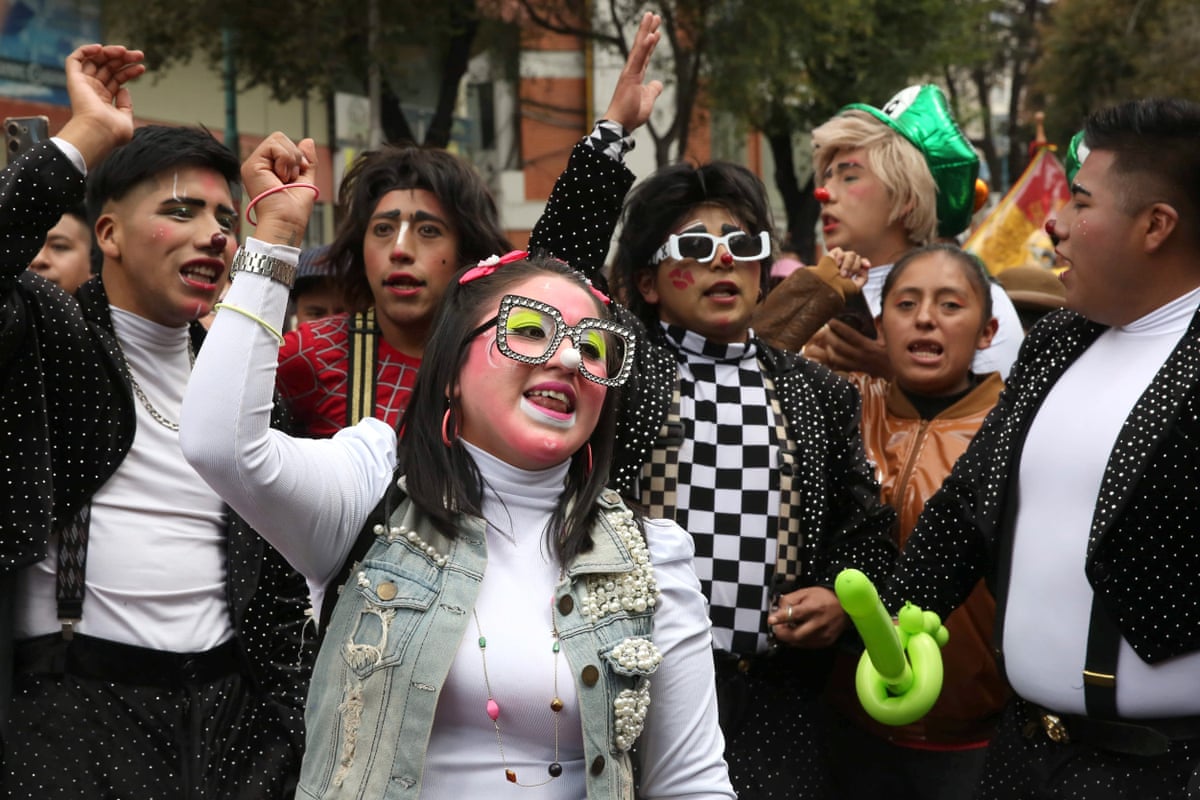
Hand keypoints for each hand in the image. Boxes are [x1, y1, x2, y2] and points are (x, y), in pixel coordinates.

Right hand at [57, 44, 145, 168]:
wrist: (99, 132)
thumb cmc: (113, 132)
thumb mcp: (126, 119)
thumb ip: (126, 105)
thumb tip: (124, 89)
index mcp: (103, 100)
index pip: (117, 79)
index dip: (129, 71)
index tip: (142, 67)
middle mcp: (93, 90)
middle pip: (108, 67)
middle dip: (124, 59)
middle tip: (139, 55)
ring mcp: (84, 84)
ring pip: (95, 60)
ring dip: (110, 52)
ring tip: (125, 51)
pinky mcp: (74, 80)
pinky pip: (74, 59)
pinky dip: (85, 50)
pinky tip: (100, 48)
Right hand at [241, 133, 317, 246]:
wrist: (287, 221)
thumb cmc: (295, 209)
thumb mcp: (306, 179)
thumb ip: (307, 161)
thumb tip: (307, 140)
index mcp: (271, 168)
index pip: (284, 145)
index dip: (298, 156)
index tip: (298, 175)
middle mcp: (260, 165)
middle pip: (280, 138)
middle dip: (295, 157)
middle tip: (291, 178)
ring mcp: (254, 164)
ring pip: (277, 139)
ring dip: (290, 160)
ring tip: (285, 179)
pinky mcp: (251, 165)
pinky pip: (273, 145)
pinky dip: (285, 160)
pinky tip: (280, 177)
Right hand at [600, 12, 663, 131]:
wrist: (620, 125)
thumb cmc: (631, 115)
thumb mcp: (648, 101)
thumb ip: (653, 90)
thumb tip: (658, 83)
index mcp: (636, 76)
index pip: (646, 55)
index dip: (651, 43)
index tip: (656, 31)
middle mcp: (632, 70)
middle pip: (642, 46)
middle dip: (648, 29)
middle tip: (654, 15)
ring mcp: (630, 72)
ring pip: (639, 47)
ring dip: (646, 30)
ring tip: (652, 16)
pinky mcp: (629, 76)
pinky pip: (639, 58)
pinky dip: (645, 46)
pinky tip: (651, 34)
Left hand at [767, 586, 847, 648]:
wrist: (846, 606)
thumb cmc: (824, 597)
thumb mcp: (805, 592)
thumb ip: (789, 600)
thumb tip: (777, 610)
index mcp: (813, 608)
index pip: (795, 614)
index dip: (781, 618)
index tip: (771, 620)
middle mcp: (819, 623)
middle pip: (795, 635)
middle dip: (782, 633)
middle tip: (778, 628)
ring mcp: (823, 634)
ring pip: (800, 643)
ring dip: (790, 638)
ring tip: (789, 628)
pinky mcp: (826, 641)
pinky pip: (807, 645)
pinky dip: (799, 641)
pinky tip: (799, 633)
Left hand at [806, 318, 892, 377]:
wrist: (897, 376)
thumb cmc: (893, 356)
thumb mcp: (890, 341)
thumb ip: (881, 328)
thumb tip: (877, 317)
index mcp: (868, 346)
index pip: (850, 335)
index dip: (839, 327)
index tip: (831, 320)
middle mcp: (860, 356)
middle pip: (838, 346)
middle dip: (828, 336)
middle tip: (824, 329)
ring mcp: (856, 365)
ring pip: (836, 358)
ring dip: (828, 349)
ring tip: (826, 342)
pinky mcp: (855, 371)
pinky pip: (839, 367)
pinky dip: (832, 361)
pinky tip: (830, 355)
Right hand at [826, 247, 869, 290]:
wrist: (827, 286)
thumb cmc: (839, 289)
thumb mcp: (855, 287)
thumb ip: (864, 278)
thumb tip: (866, 268)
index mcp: (851, 271)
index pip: (861, 262)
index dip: (864, 262)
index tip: (868, 266)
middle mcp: (845, 264)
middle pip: (857, 258)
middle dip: (854, 267)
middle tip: (846, 276)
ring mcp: (838, 260)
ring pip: (851, 254)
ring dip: (848, 264)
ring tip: (841, 273)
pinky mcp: (830, 255)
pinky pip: (839, 250)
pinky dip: (840, 257)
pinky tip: (836, 264)